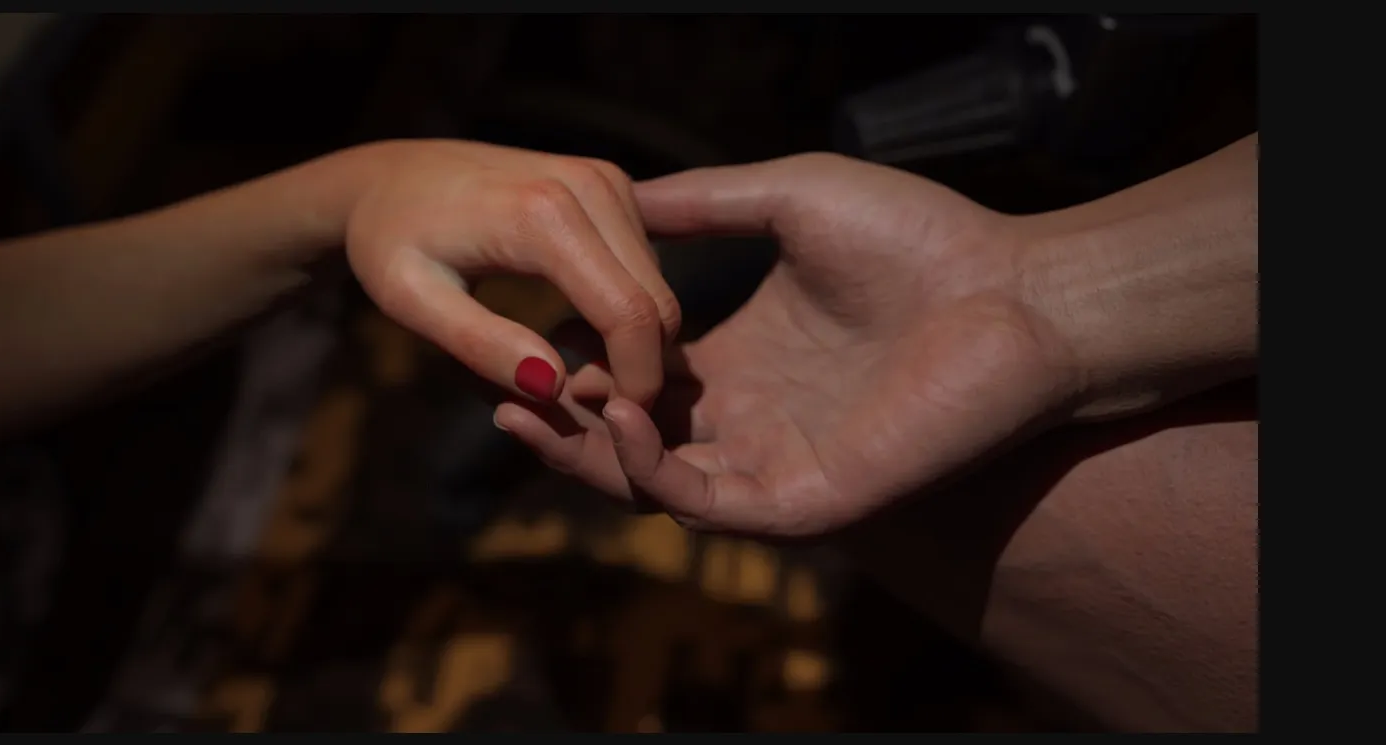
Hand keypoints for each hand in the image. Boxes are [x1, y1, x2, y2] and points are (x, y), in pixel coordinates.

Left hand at [343, 140, 680, 404]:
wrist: (390, 176)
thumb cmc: (389, 240)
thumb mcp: (411, 301)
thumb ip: (481, 345)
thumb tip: (554, 387)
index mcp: (542, 216)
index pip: (630, 315)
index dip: (635, 383)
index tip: (612, 426)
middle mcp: (589, 186)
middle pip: (658, 304)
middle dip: (639, 369)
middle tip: (582, 405)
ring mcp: (606, 179)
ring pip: (658, 288)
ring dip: (634, 342)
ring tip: (569, 371)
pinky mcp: (610, 182)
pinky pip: (646, 264)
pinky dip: (629, 309)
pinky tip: (577, 330)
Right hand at [493, 153, 1083, 536]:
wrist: (1013, 291)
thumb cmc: (919, 237)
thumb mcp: (789, 199)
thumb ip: (706, 205)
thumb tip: (625, 192)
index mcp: (742, 358)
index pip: (638, 379)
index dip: (581, 363)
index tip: (526, 332)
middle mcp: (750, 417)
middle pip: (633, 441)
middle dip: (564, 424)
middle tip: (500, 394)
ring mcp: (776, 462)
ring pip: (658, 484)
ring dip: (591, 458)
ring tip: (533, 409)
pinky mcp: (807, 498)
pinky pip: (711, 505)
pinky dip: (656, 475)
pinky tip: (624, 421)